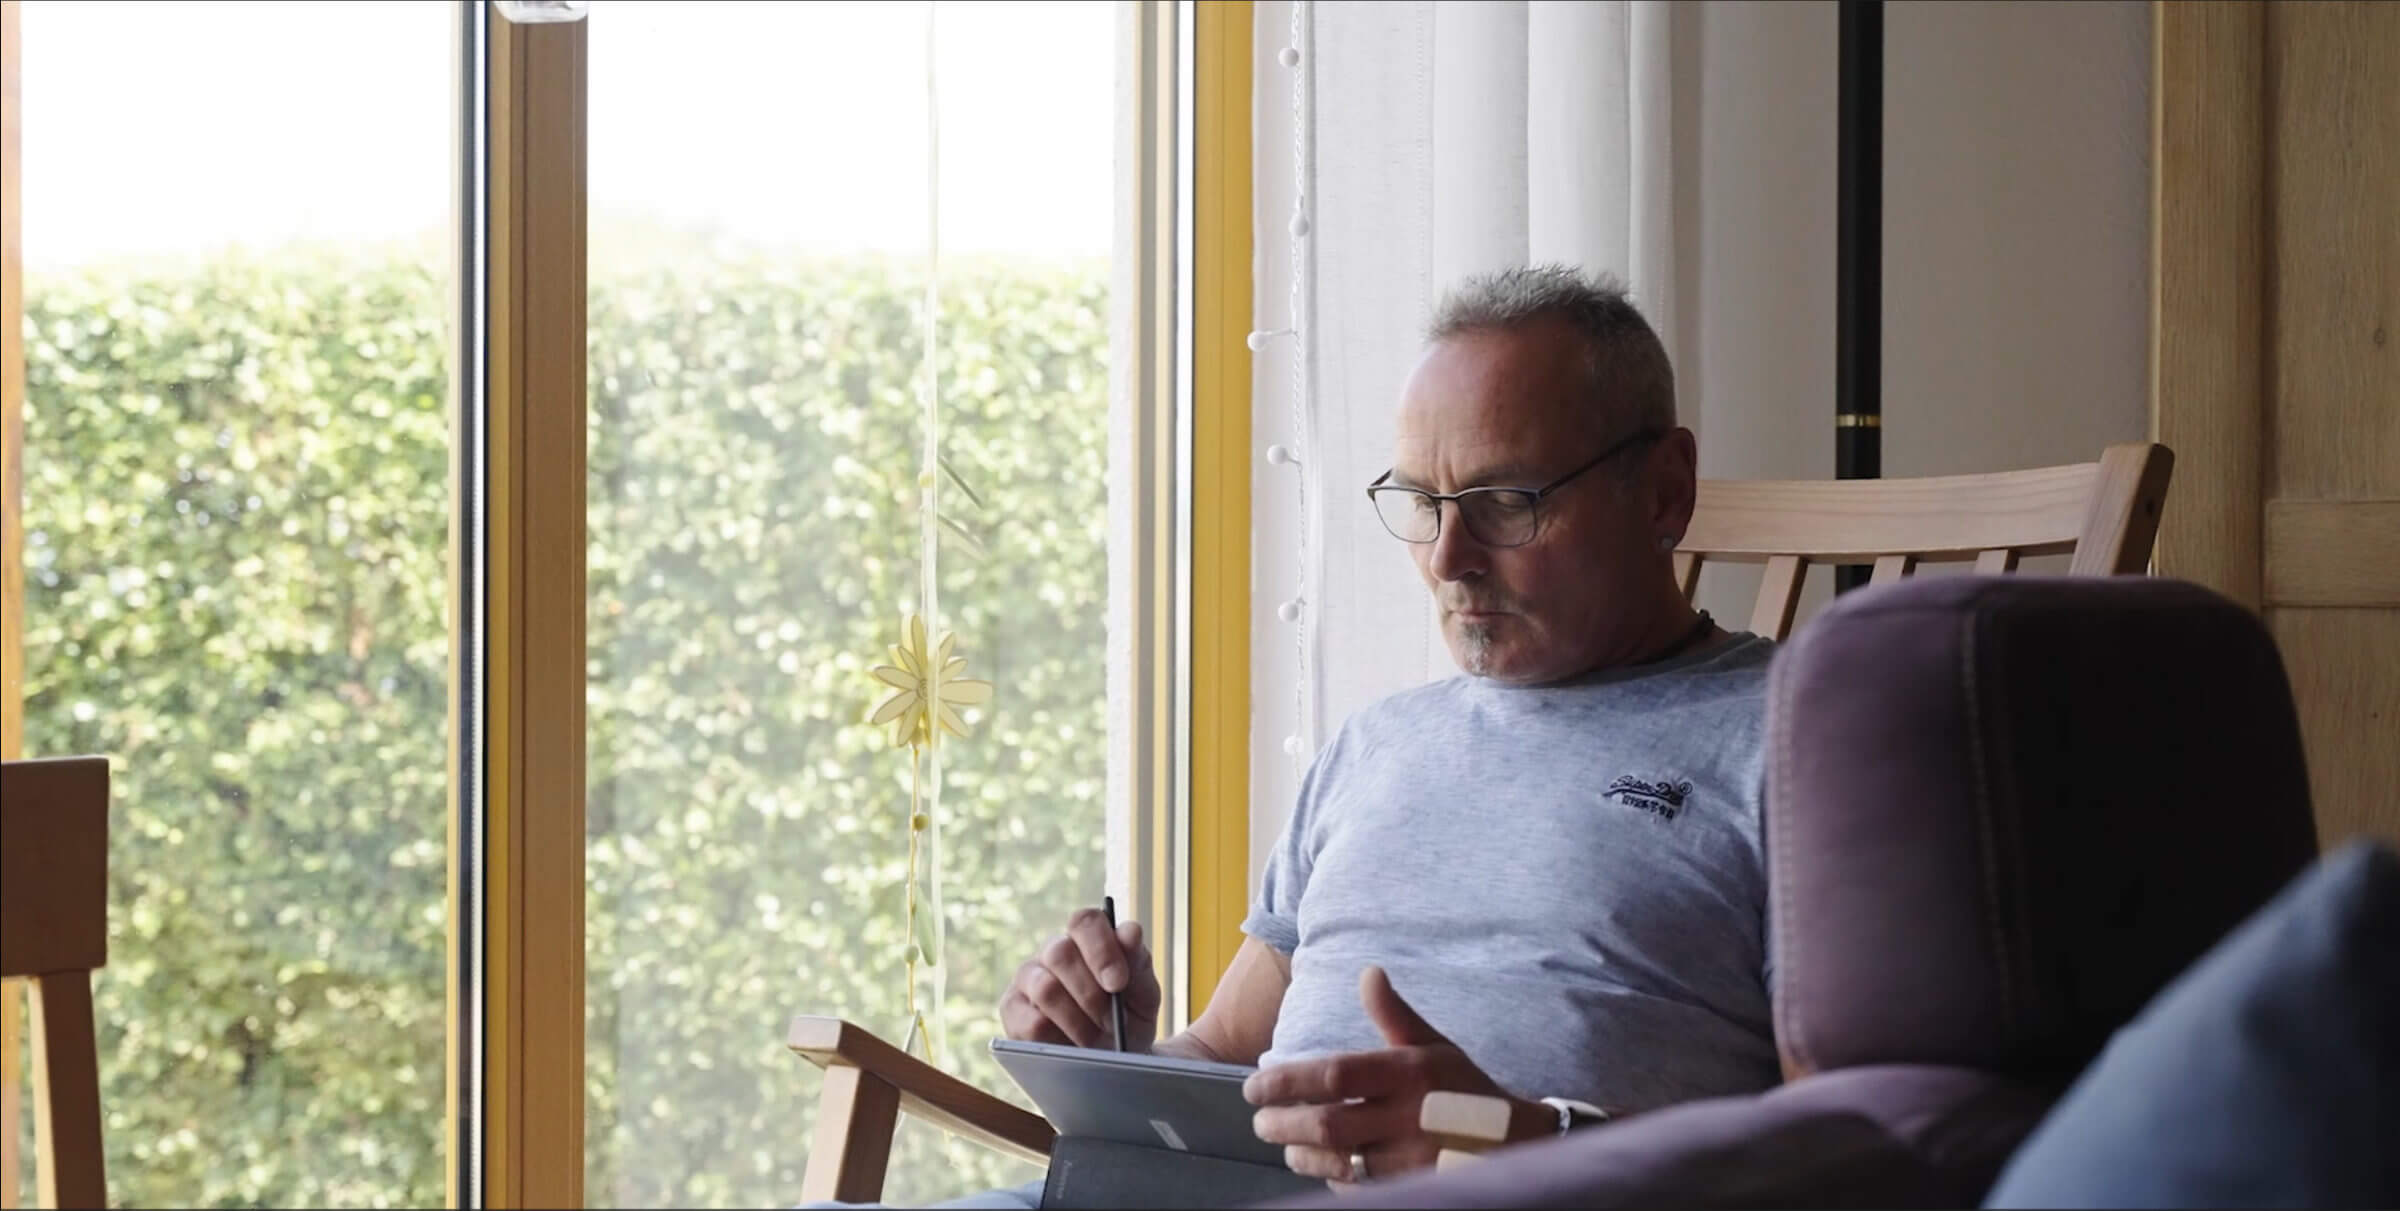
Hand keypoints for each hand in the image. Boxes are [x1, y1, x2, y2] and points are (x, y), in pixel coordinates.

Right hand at [999, 908, 1161, 1050]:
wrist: (1113, 1061)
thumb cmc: (1128, 1019)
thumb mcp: (1144, 995)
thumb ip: (1138, 962)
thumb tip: (1129, 931)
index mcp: (1087, 937)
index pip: (1085, 921)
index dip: (1101, 949)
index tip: (1118, 983)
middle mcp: (1053, 950)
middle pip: (1060, 953)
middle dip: (1090, 994)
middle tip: (1111, 1021)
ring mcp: (1028, 978)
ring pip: (1044, 988)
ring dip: (1076, 1021)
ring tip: (1095, 1040)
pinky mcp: (1012, 1009)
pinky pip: (1029, 1022)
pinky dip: (1056, 1039)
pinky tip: (1070, 1047)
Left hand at [1243, 966, 1549, 1185]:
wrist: (1517, 1142)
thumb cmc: (1465, 1089)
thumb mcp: (1435, 1046)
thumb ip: (1394, 1015)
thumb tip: (1369, 972)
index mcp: (1408, 1073)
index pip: (1333, 1074)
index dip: (1286, 1080)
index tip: (1255, 1085)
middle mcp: (1407, 1116)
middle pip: (1326, 1126)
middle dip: (1282, 1123)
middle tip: (1260, 1120)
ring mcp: (1409, 1160)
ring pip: (1335, 1162)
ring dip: (1301, 1153)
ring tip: (1286, 1142)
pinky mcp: (1412, 1187)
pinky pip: (1356, 1188)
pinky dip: (1332, 1178)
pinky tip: (1323, 1165)